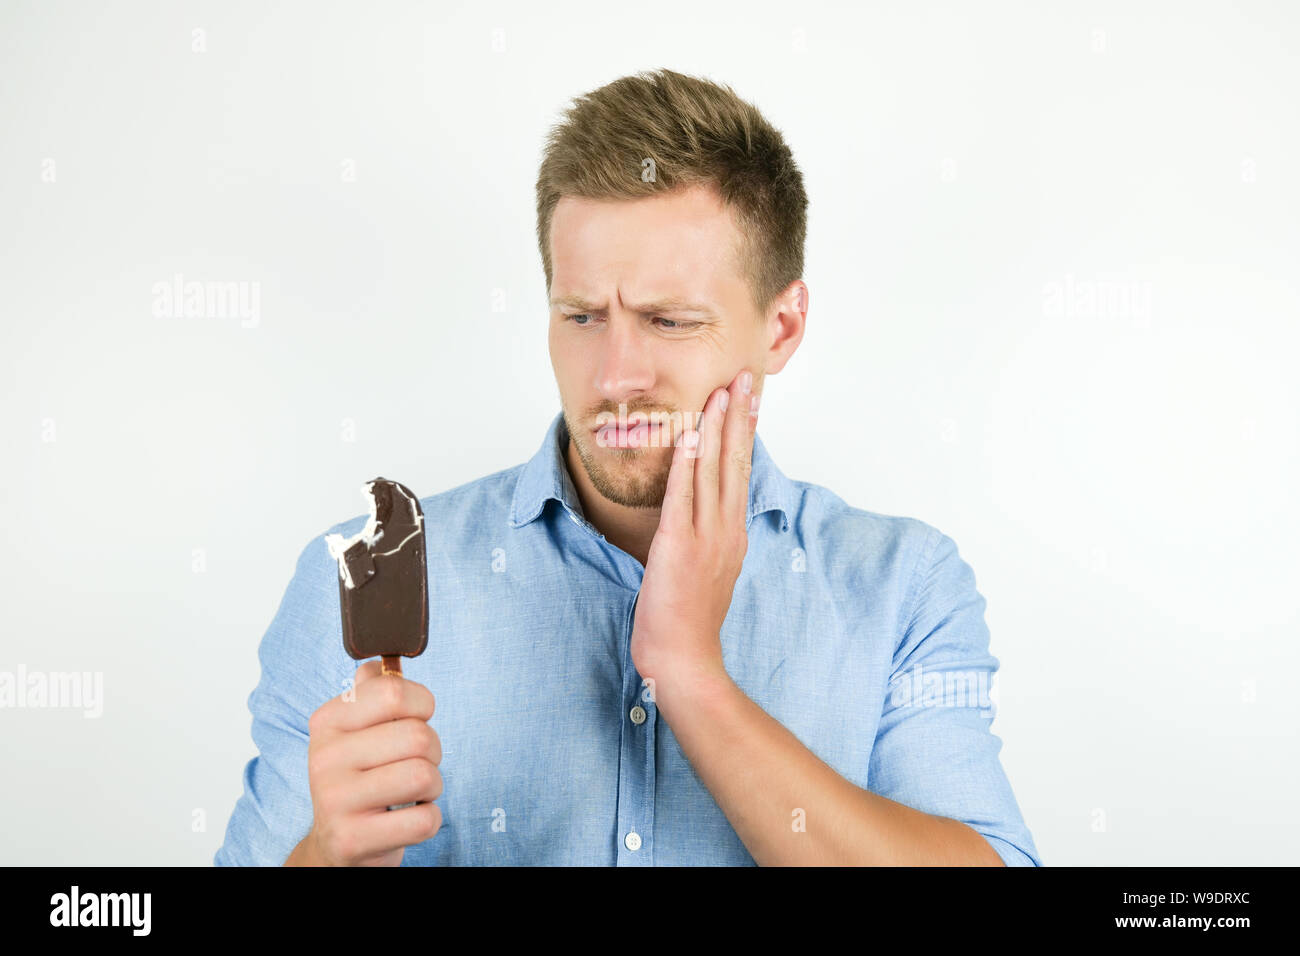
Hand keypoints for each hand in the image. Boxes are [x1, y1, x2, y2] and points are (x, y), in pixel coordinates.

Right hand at [286, 661, 442, 865]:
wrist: (336, 844)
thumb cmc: (360, 778)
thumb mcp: (357, 732)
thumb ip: (372, 693)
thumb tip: (379, 664)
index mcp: (327, 722)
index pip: (394, 692)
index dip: (422, 704)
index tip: (416, 718)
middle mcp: (324, 758)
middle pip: (418, 736)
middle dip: (433, 752)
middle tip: (414, 763)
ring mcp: (334, 800)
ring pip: (424, 776)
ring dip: (432, 787)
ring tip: (411, 793)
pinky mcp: (351, 839)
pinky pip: (424, 820)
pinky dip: (429, 819)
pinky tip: (406, 819)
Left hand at [629, 368, 758, 696]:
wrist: (684, 658)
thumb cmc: (688, 621)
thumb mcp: (706, 571)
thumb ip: (707, 539)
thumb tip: (703, 516)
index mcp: (733, 533)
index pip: (741, 472)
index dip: (745, 432)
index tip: (749, 399)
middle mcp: (727, 529)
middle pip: (736, 461)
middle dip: (740, 416)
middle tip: (745, 378)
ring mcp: (706, 535)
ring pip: (713, 470)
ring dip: (717, 427)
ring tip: (722, 390)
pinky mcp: (678, 544)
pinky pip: (682, 494)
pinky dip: (686, 461)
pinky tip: (690, 433)